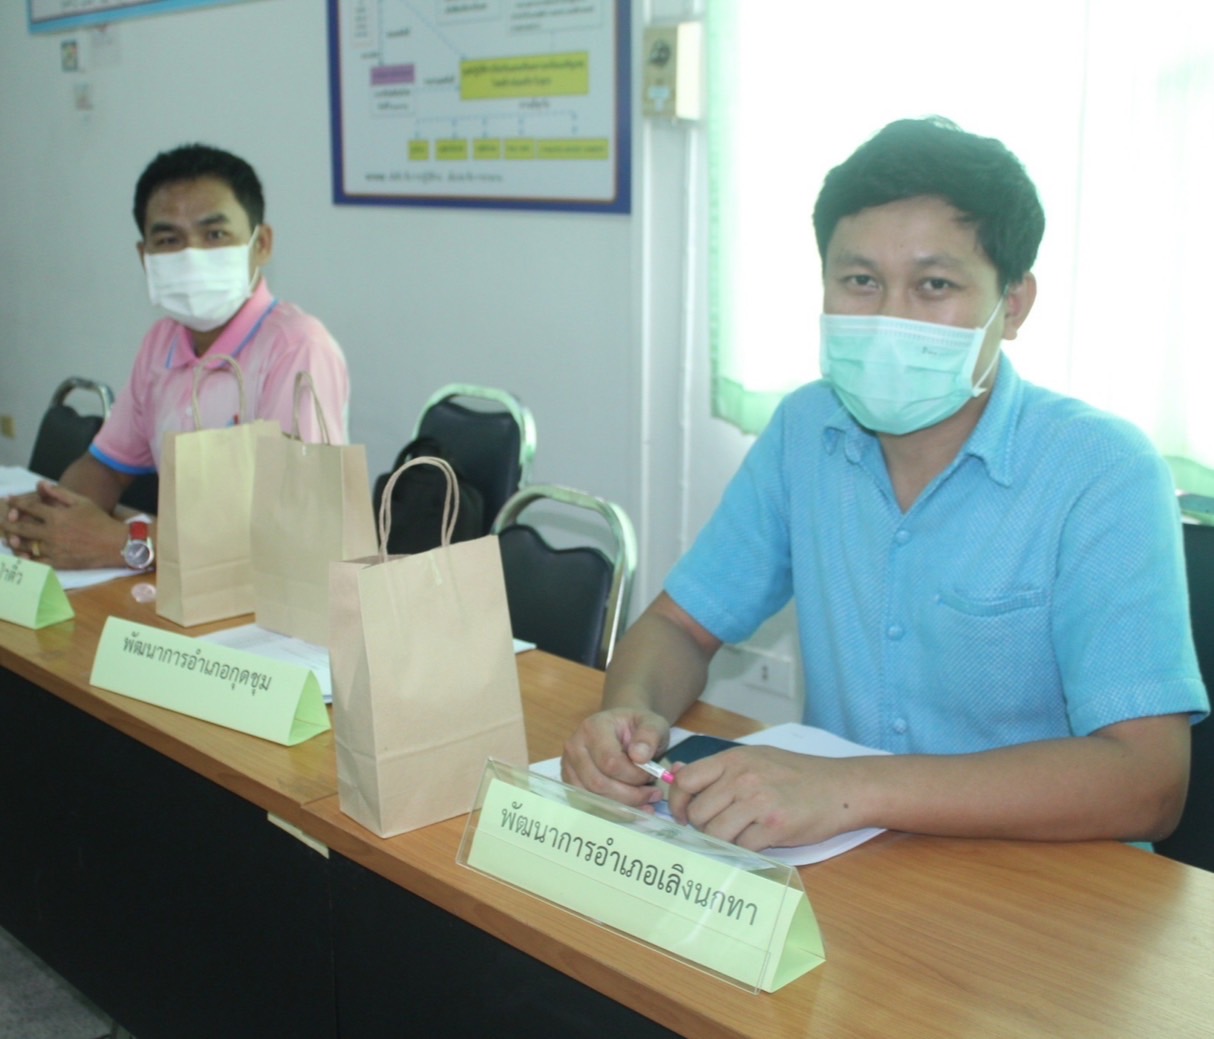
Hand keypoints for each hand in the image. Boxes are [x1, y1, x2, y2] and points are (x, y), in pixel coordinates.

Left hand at [3, 481, 126, 569]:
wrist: (115, 544)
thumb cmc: (99, 520)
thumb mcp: (81, 502)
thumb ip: (59, 493)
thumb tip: (40, 484)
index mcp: (56, 516)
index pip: (29, 507)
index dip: (16, 502)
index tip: (8, 500)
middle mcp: (51, 532)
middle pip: (21, 528)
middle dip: (7, 524)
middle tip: (0, 522)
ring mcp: (53, 549)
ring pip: (26, 545)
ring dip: (14, 541)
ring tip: (7, 539)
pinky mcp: (58, 562)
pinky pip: (36, 562)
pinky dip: (26, 559)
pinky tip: (21, 556)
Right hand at [561, 707, 671, 809]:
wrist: (624, 728)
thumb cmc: (637, 727)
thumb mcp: (652, 724)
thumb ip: (650, 736)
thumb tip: (639, 757)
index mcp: (593, 728)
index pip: (610, 762)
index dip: (634, 776)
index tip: (653, 775)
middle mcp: (575, 746)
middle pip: (599, 783)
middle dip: (630, 795)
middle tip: (653, 794)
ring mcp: (569, 766)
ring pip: (593, 797)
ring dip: (623, 806)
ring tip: (646, 802)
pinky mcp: (571, 781)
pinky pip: (589, 804)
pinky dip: (612, 811)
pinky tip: (631, 809)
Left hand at [666, 746, 862, 850]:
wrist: (841, 787)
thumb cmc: (797, 774)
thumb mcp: (756, 759)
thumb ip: (718, 769)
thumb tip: (676, 775)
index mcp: (734, 759)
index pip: (686, 780)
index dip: (678, 801)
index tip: (683, 814)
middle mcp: (742, 778)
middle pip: (697, 812)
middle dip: (702, 826)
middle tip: (719, 827)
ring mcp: (758, 803)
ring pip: (715, 833)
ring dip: (722, 840)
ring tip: (739, 834)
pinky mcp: (774, 827)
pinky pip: (742, 847)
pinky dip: (745, 849)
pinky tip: (758, 840)